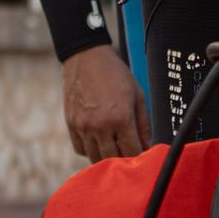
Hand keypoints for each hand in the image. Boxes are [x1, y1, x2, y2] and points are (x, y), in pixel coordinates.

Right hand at [62, 45, 149, 161]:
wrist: (86, 58)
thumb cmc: (115, 74)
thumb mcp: (137, 96)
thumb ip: (143, 125)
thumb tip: (146, 147)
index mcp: (121, 118)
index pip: (132, 152)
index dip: (139, 156)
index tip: (142, 153)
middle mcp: (100, 125)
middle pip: (113, 159)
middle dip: (123, 159)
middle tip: (128, 152)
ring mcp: (83, 126)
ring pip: (95, 158)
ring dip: (106, 157)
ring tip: (113, 148)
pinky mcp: (71, 124)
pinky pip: (81, 149)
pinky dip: (90, 149)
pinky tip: (98, 141)